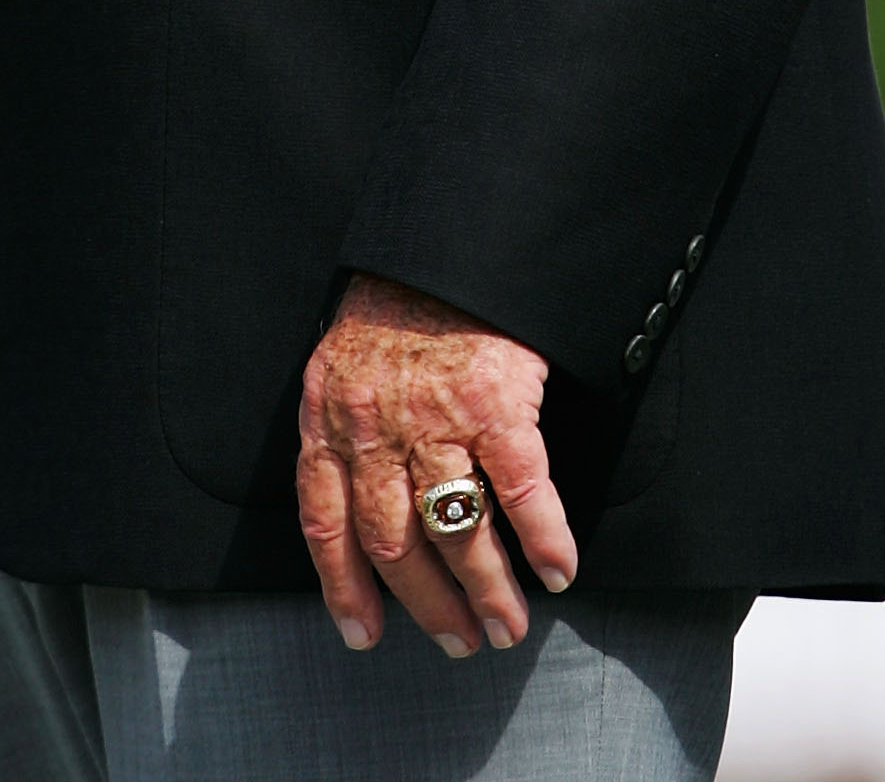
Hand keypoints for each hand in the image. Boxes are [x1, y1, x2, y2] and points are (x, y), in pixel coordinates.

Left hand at [297, 272, 578, 657]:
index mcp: (330, 416)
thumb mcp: (344, 364)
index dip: (344, 588)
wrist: (445, 241)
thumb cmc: (396, 305)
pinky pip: (522, 489)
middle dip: (429, 606)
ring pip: (456, 529)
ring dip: (486, 590)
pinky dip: (543, 538)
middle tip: (460, 643)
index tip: (366, 636)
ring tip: (506, 627)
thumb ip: (348, 431)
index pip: (325, 523)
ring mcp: (436, 416)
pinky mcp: (496, 402)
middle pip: (395, 543)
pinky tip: (560, 569)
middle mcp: (376, 425)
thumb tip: (363, 510)